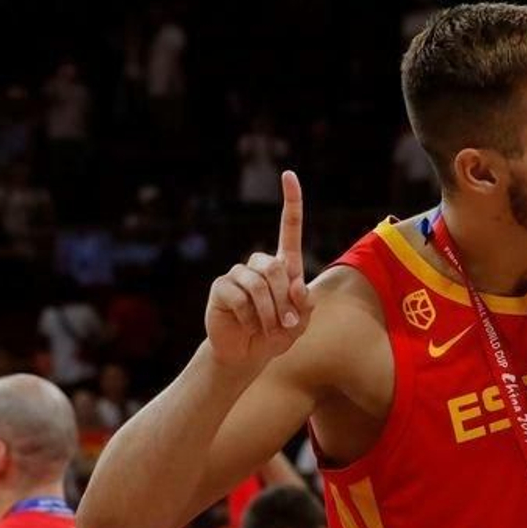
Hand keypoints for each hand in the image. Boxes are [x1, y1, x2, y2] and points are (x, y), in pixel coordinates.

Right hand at [207, 170, 312, 367]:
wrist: (247, 353)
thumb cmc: (277, 335)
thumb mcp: (300, 322)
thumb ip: (305, 304)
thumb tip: (297, 285)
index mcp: (284, 266)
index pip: (288, 229)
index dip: (291, 202)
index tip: (289, 174)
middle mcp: (260, 264)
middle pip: (276, 268)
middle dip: (284, 301)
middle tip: (285, 325)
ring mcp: (238, 274)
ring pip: (259, 284)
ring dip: (269, 313)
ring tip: (267, 329)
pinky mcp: (221, 287)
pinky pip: (240, 297)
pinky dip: (250, 317)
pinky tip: (248, 325)